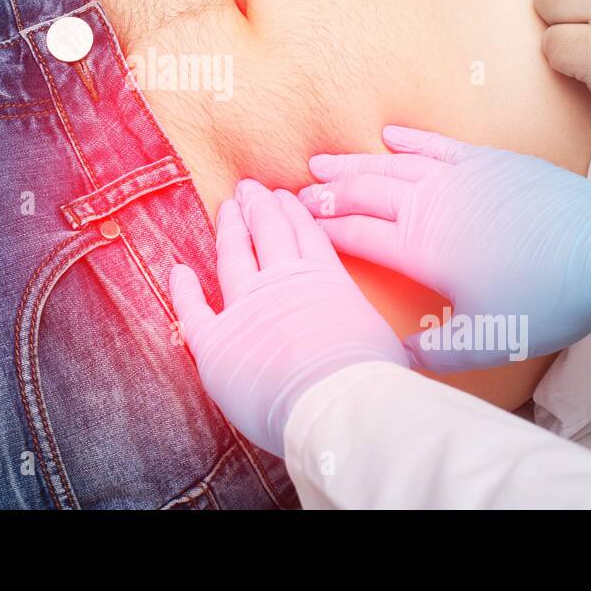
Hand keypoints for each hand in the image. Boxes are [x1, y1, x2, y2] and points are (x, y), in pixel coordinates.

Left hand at [168, 179, 405, 457]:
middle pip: (267, 233)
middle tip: (247, 187)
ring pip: (233, 256)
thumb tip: (412, 353)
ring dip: (229, 228)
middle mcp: (282, 283)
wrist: (335, 403)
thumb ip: (374, 333)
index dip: (292, 213)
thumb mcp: (387, 343)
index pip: (306, 236)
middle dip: (258, 206)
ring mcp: (246, 307)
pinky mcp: (216, 341)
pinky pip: (193, 310)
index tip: (283, 196)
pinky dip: (183, 290)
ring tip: (227, 206)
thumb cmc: (369, 380)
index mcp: (324, 279)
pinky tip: (178, 271)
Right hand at [298, 125, 590, 372]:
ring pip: (389, 164)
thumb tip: (398, 357)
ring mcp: (458, 176)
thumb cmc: (547, 299)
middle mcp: (430, 204)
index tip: (297, 224)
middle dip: (325, 192)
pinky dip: (407, 139)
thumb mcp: (488, 339)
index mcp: (422, 247)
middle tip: (296, 193)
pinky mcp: (488, 161)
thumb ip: (437, 351)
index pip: (356, 234)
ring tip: (321, 161)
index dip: (323, 228)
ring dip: (353, 163)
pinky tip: (388, 135)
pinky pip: (435, 144)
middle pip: (363, 192)